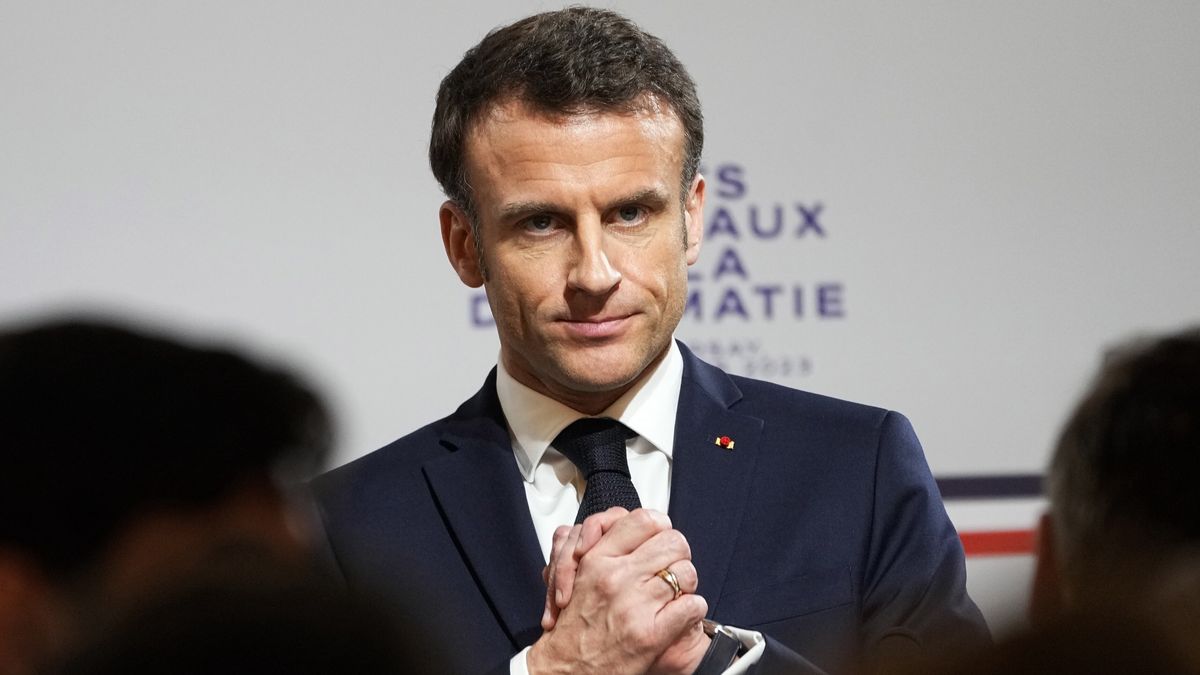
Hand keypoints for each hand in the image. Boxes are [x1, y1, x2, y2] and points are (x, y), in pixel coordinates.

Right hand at [527, 509, 708, 674]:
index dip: (660, 527)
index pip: (645, 520)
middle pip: (673, 542)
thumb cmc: (574, 627)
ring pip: (686, 573)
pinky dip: (692, 610)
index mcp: (598, 560)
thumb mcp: (580, 576)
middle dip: (678, 554)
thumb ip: (607, 550)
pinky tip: (680, 615)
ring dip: (686, 583)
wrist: (565, 670)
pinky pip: (691, 606)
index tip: (660, 539)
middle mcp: (616, 578)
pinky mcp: (651, 634)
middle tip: (672, 566)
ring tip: (676, 593)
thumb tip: (640, 530)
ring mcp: (635, 605)